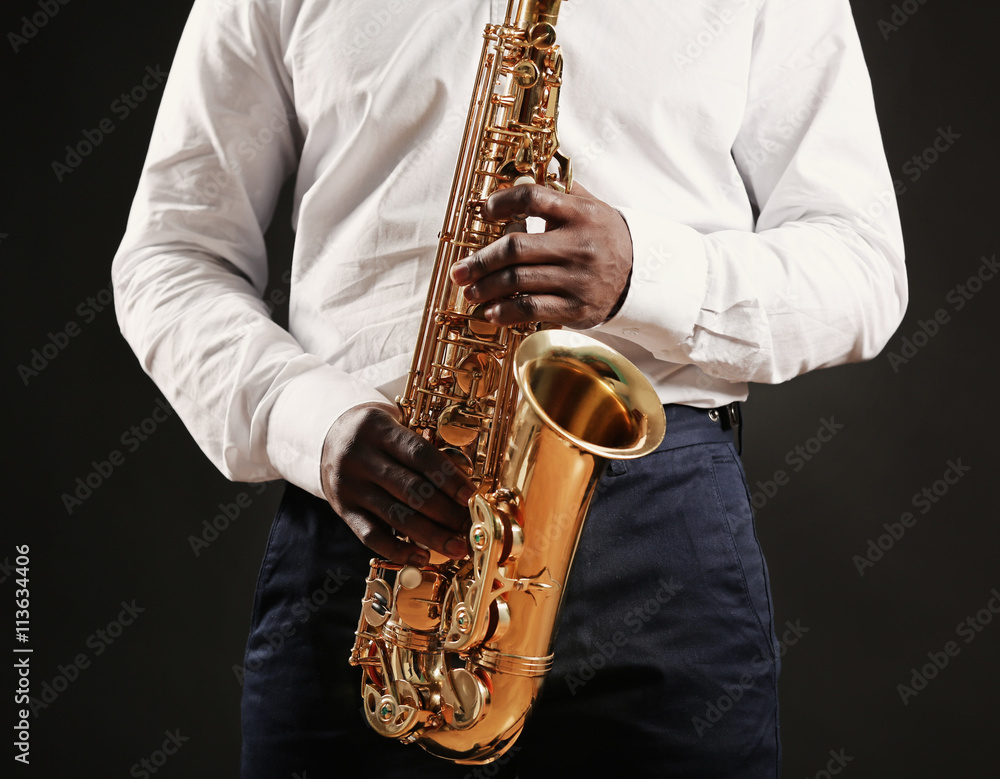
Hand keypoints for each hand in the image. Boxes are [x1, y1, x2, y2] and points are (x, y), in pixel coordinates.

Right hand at [320, 403, 475, 565]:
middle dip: (445, 512)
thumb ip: (421, 452)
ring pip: (394, 516)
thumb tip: (462, 489)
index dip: (448, 477)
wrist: (327, 437)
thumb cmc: (376, 435)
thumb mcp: (393, 428)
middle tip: (469, 527)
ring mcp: (349, 485)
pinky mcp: (342, 509)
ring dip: (430, 535)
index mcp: (378, 429)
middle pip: (410, 489)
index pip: (419, 454)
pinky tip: (421, 557)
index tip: (471, 496)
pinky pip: (370, 536)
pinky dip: (398, 550)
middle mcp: (360, 457)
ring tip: (456, 547)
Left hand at [450, 182, 631, 328]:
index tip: (485, 210)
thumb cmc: (606, 238)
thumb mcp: (592, 207)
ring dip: (486, 288)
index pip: (533, 198)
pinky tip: (491, 311)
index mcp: (579, 214)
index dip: (503, 202)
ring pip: (518, 281)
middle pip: (516, 248)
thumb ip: (561, 189)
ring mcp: (578, 279)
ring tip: (469, 291)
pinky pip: (532, 309)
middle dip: (480, 261)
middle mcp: (578, 246)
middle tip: (459, 271)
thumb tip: (526, 169)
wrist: (643, 277)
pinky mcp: (577, 309)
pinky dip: (506, 311)